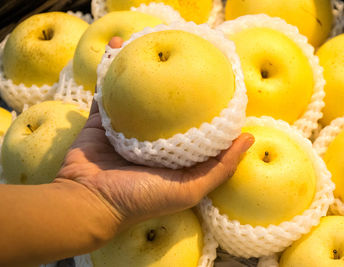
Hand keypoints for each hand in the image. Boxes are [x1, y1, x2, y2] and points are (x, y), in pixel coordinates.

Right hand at [56, 37, 253, 228]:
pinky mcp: (103, 120)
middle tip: (188, 57)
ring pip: (139, 92)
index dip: (208, 105)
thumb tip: (249, 139)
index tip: (221, 82)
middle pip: (169, 105)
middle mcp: (153, 139)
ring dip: (144, 68)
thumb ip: (220, 168)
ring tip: (153, 42)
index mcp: (174, 154)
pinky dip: (110, 70)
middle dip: (178, 81)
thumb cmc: (141, 199)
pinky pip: (108, 91)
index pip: (196, 126)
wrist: (89, 202)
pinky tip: (119, 48)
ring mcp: (127, 127)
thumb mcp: (189, 189)